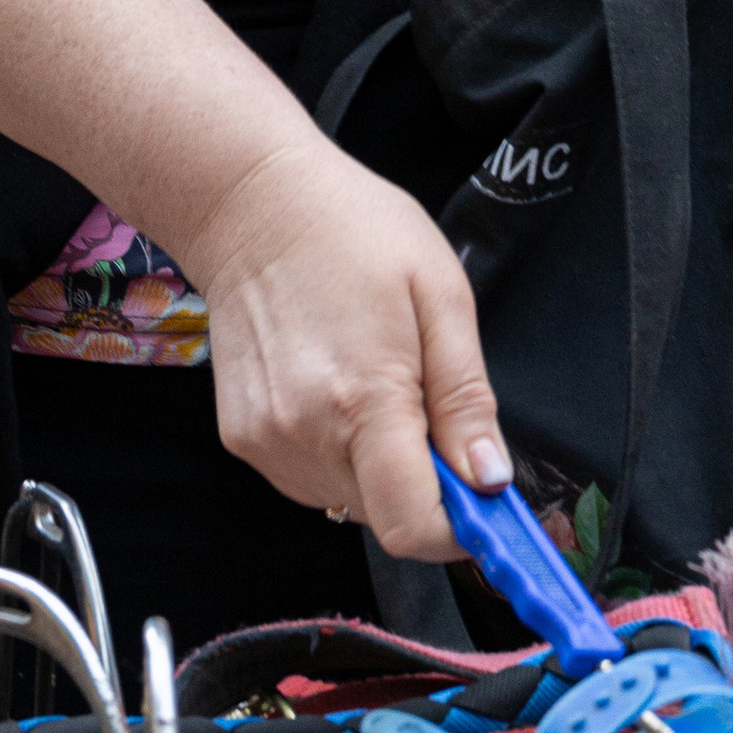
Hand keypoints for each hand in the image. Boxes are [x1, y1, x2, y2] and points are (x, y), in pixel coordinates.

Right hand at [187, 133, 507, 559]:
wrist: (251, 203)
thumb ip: (467, 398)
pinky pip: (310, 477)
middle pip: (386, 514)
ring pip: (349, 499)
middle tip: (424, 402)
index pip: (412, 526)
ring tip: (371, 379)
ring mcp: (266, 441)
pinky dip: (336, 451)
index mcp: (363, 399)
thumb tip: (491, 479)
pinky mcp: (241, 438)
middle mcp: (305, 434)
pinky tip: (332, 384)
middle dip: (422, 480)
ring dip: (377, 465)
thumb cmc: (350, 230)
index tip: (480, 498)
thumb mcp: (440, 295)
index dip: (458, 529)